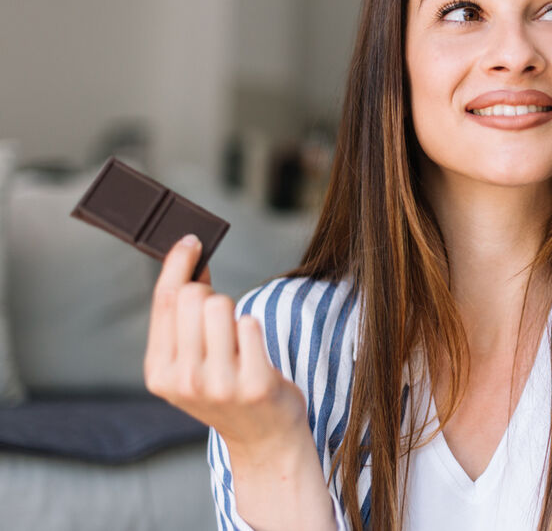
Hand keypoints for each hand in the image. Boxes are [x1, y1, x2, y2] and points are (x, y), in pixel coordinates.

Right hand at [143, 234, 307, 454]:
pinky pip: (250, 323)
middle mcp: (184, 380)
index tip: (191, 240)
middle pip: (193, 296)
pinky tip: (254, 352)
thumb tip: (190, 261)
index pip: (164, 301)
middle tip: (221, 317)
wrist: (264, 439)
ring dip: (234, 312)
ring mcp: (219, 384)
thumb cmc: (228, 390)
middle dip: (210, 294)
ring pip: (221, 305)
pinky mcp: (254, 384)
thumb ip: (183, 319)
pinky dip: (254, 328)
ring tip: (238, 342)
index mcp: (159, 373)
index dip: (177, 264)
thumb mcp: (192, 362)